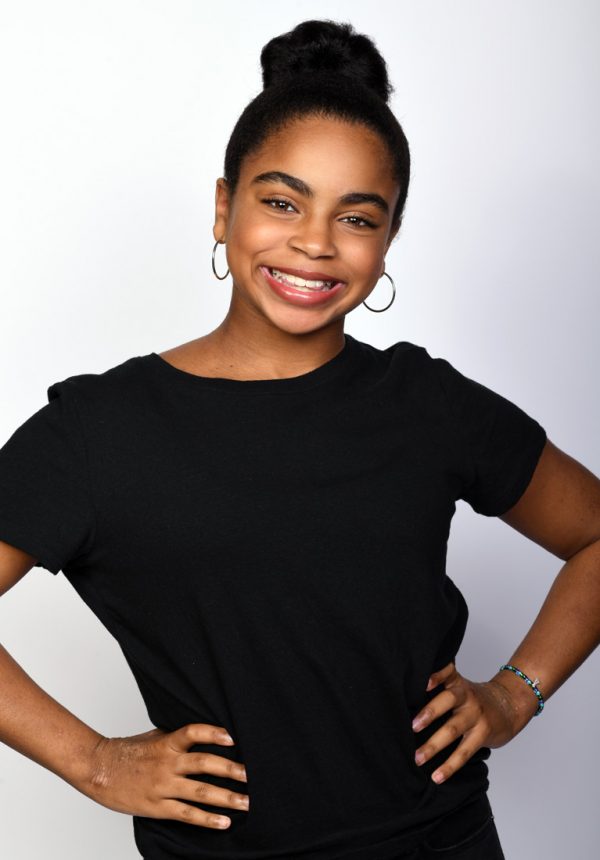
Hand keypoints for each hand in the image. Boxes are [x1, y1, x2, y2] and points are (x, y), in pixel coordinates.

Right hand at [81, 723, 248, 829]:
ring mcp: (163, 786)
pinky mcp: (157, 807)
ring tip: (246, 802)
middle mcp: (167, 763)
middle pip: (204, 764)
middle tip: (252, 775)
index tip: (233, 737)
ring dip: (226, 797)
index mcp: (166, 743)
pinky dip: (207, 819)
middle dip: (231, 770)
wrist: (98, 769)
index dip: (213, 733)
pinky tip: (224, 822)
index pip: (193, 732)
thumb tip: (200, 735)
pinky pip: (186, 814)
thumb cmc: (126, 751)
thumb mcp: (152, 737)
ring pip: (200, 792)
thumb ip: (175, 737)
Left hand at [412, 661, 534, 784]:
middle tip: (412, 726)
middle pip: (448, 701)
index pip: (447, 673)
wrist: (508, 706)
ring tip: (417, 758)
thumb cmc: (472, 699)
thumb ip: (438, 687)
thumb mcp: (458, 685)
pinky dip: (450, 766)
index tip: (424, 682)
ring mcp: (476, 715)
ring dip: (434, 746)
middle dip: (430, 713)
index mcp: (457, 683)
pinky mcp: (483, 734)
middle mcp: (466, 696)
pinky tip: (437, 776)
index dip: (437, 675)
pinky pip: (464, 752)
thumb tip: (403, 699)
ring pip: (453, 730)